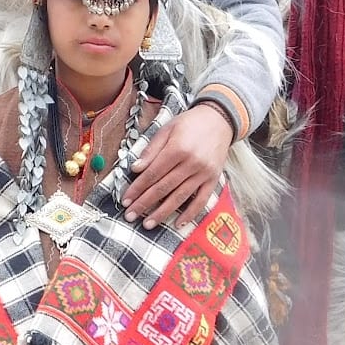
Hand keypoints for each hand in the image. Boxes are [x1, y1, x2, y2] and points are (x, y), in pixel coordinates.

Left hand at [125, 104, 233, 229]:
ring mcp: (204, 173)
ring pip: (180, 197)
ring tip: (148, 224)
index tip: (125, 200)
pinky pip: (202, 200)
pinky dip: (190, 214)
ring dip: (162, 213)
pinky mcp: (213, 179)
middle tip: (130, 216)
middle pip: (163, 188)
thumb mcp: (167, 129)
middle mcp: (191, 163)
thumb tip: (135, 169)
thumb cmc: (189, 124)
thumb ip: (151, 150)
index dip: (137, 188)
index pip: (152, 174)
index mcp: (177, 149)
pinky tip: (178, 224)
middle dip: (144, 204)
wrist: (219, 119)